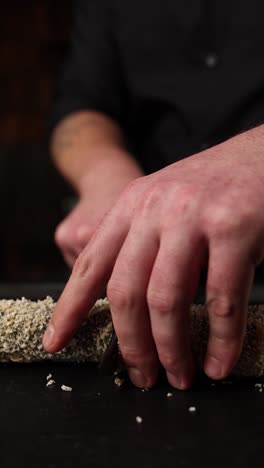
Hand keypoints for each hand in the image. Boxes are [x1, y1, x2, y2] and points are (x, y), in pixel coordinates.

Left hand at [44, 129, 263, 388]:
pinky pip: (221, 300)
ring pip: (167, 300)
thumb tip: (128, 307)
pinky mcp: (235, 229)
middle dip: (131, 345)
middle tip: (142, 377)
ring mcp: (194, 218)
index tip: (57, 342)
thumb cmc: (213, 190)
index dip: (70, 308)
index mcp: (131, 206)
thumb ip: (140, 245)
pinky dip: (220, 340)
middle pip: (126, 291)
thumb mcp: (163, 205)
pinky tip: (218, 361)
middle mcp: (155, 209)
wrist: (260, 154)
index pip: (91, 264)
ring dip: (171, 349)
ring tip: (179, 376)